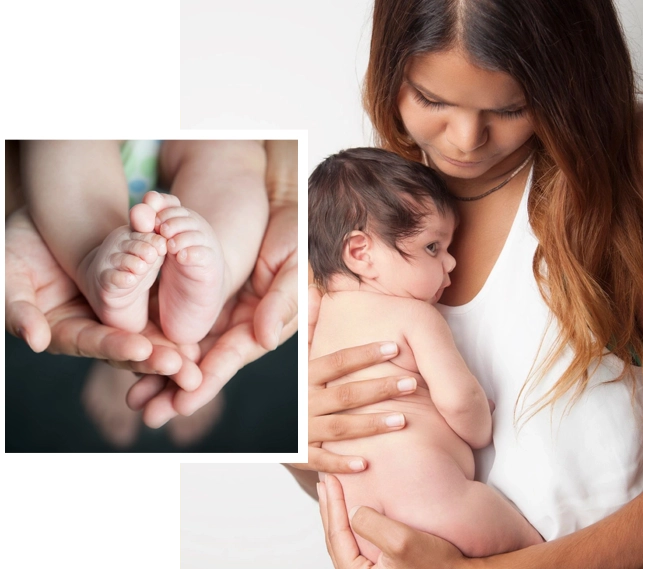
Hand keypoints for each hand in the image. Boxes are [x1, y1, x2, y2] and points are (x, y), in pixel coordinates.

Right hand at [5, 207, 187, 376]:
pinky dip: (177, 319)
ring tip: (197, 358)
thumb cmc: (14, 250)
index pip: (94, 343)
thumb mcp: (9, 276)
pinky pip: (158, 308)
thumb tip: (36, 341)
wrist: (45, 224)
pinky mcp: (137, 295)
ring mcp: (118, 315)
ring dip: (174, 348)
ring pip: (150, 335)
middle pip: (129, 348)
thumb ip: (18, 309)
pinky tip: (198, 330)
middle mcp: (96, 329)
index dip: (117, 347)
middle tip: (186, 370)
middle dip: (157, 360)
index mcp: (66, 331)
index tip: (142, 350)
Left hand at [127, 180, 298, 425]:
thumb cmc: (296, 234)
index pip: (231, 359)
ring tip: (133, 395)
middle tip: (147, 413)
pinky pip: (174, 318)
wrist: (277, 203)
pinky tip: (133, 351)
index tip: (181, 404)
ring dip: (159, 370)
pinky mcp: (199, 293)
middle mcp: (237, 325)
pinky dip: (156, 336)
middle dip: (176, 389)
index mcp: (262, 325)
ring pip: (184, 346)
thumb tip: (267, 340)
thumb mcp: (295, 267)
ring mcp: (217, 310)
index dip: (207, 382)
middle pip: (203, 362)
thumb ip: (282, 302)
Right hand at [290, 286, 416, 474]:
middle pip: (346, 394)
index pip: (338, 361)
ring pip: (340, 427)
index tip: (394, 347)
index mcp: (304, 377)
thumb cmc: (286, 391)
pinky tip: (366, 464)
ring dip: (372, 425)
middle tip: (412, 384)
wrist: (255, 426)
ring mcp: (301, 429)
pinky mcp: (299, 455)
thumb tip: (317, 295)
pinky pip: (321, 461)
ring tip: (402, 420)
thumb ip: (309, 337)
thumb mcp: (293, 365)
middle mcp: (304, 401)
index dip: (366, 353)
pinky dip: (341, 464)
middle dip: (380, 388)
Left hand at [319, 474, 466, 568]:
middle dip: (330, 508)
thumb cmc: (439, 566)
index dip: (333, 504)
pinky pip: (359, 543)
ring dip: (339, 514)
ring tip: (334, 492)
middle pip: (337, 538)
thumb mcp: (401, 542)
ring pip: (346, 540)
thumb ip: (371, 525)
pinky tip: (353, 509)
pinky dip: (353, 523)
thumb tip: (353, 510)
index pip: (337, 535)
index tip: (329, 480)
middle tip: (325, 482)